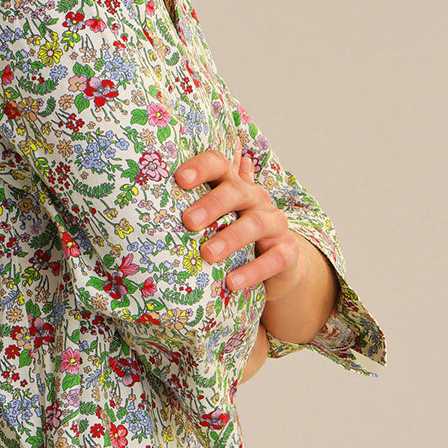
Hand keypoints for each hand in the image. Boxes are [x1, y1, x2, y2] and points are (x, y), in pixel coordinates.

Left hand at [174, 145, 305, 297]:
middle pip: (236, 192)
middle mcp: (257, 199)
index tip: (179, 179)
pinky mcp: (287, 252)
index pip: (219, 165)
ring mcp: (275, 224)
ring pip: (256, 224)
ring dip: (231, 238)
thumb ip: (196, 200)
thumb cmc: (237, 235)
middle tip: (188, 222)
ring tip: (207, 254)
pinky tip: (232, 282)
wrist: (279, 264)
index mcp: (235, 186)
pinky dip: (253, 270)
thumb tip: (159, 178)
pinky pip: (274, 259)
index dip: (201, 168)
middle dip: (212, 205)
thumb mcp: (218, 216)